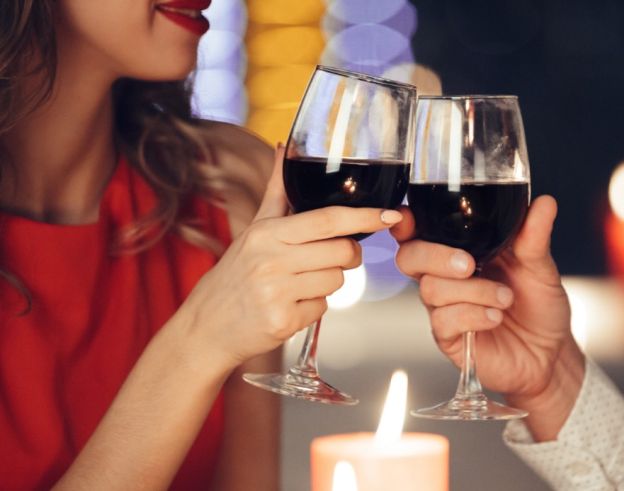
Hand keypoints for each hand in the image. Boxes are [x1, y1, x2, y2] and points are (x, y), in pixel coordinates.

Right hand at [179, 145, 401, 372]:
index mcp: (267, 233)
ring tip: (299, 283)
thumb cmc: (234, 277)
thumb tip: (285, 148)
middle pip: (342, 251)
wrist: (207, 327)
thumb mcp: (254, 230)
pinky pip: (323, 308)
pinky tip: (291, 304)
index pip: (328, 220)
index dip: (364, 216)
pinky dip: (314, 307)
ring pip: (337, 280)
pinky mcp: (283, 321)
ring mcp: (276, 292)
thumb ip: (278, 192)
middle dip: (346, 256)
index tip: (389, 215)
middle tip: (327, 258)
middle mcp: (271, 260)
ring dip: (327, 282)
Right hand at [393, 196, 584, 439]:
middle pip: (410, 257)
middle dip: (435, 256)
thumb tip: (545, 203)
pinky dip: (472, 315)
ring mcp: (444, 307)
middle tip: (469, 264)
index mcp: (460, 249)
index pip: (418, 232)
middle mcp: (445, 277)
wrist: (550, 352)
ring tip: (505, 298)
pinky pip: (443, 321)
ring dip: (472, 291)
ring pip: (431, 289)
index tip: (408, 217)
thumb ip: (535, 235)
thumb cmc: (538, 305)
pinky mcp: (449, 337)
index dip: (405, 224)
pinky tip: (495, 317)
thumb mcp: (540, 265)